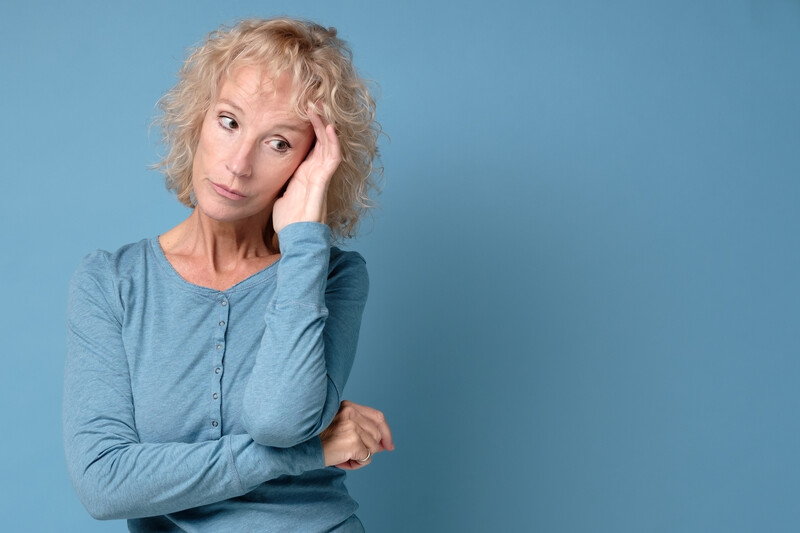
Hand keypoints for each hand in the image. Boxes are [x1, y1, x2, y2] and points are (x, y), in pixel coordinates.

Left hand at [272, 108, 341, 233]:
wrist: (294, 237)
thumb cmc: (287, 218)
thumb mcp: (277, 189)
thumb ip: (275, 176)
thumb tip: (258, 165)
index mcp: (305, 169)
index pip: (310, 140)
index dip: (308, 123)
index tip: (299, 105)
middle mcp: (315, 169)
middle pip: (321, 137)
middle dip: (317, 117)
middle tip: (311, 97)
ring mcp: (321, 175)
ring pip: (328, 143)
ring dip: (324, 123)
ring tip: (318, 105)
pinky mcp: (323, 182)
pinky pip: (332, 159)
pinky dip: (331, 142)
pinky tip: (328, 128)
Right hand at [320, 400, 393, 469]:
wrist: (302, 448)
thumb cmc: (318, 440)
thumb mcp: (339, 425)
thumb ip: (359, 428)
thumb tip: (382, 445)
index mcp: (348, 406)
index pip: (378, 417)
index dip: (386, 432)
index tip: (389, 445)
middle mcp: (351, 413)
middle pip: (377, 434)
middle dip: (371, 448)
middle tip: (354, 455)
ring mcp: (353, 427)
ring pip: (373, 447)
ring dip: (362, 456)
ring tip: (345, 457)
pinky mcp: (353, 442)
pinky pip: (366, 458)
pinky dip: (357, 464)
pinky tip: (343, 461)